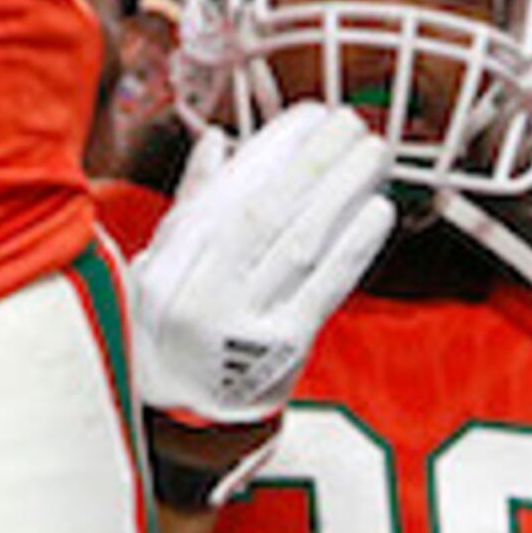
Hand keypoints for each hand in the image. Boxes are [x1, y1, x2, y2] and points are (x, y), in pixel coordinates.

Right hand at [130, 100, 394, 425]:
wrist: (178, 415)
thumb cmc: (164, 328)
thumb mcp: (154, 264)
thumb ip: (190, 202)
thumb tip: (217, 140)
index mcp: (173, 266)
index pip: (232, 197)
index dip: (274, 153)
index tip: (307, 117)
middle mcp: (209, 293)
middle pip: (273, 214)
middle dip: (316, 162)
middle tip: (351, 124)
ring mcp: (250, 323)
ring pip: (303, 244)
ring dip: (343, 193)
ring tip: (372, 153)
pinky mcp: (287, 349)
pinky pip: (326, 288)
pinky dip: (354, 247)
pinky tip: (377, 210)